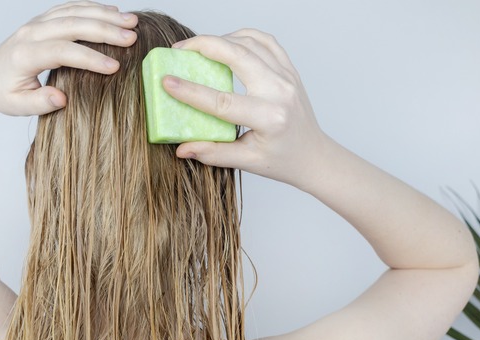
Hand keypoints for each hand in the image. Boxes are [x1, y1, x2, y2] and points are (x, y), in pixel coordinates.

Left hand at [0, 1, 137, 116]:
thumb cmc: (4, 95)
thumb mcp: (18, 107)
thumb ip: (39, 103)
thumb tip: (62, 98)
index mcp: (24, 55)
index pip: (61, 52)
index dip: (89, 59)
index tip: (115, 68)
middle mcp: (29, 33)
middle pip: (71, 25)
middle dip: (104, 30)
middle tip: (132, 37)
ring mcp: (36, 23)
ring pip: (73, 12)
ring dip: (104, 14)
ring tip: (131, 22)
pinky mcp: (42, 20)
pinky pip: (69, 8)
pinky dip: (92, 8)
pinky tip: (113, 13)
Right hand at [162, 29, 329, 185]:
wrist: (313, 155)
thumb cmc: (281, 161)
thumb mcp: (247, 162)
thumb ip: (213, 154)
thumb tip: (181, 149)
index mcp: (270, 119)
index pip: (223, 102)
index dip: (191, 92)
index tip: (167, 81)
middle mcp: (281, 92)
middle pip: (238, 56)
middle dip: (204, 46)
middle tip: (179, 49)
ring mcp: (287, 77)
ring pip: (251, 42)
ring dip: (221, 39)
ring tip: (198, 48)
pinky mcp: (289, 69)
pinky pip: (265, 41)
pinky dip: (242, 36)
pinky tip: (225, 43)